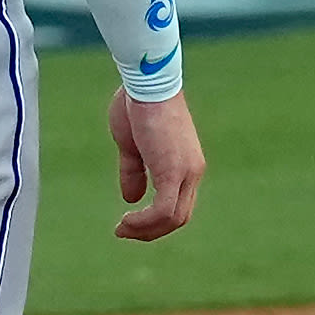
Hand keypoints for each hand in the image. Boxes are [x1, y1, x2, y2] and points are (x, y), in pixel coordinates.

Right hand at [108, 87, 204, 240]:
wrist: (146, 83)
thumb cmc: (137, 105)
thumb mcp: (132, 145)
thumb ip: (134, 172)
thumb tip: (131, 199)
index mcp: (185, 164)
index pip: (177, 203)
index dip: (155, 219)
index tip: (129, 221)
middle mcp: (192, 172)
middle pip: (179, 217)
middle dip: (151, 230)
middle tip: (124, 231)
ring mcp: (186, 172)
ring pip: (173, 218)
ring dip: (146, 230)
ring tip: (122, 229)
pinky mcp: (174, 171)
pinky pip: (163, 210)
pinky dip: (145, 222)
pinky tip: (126, 221)